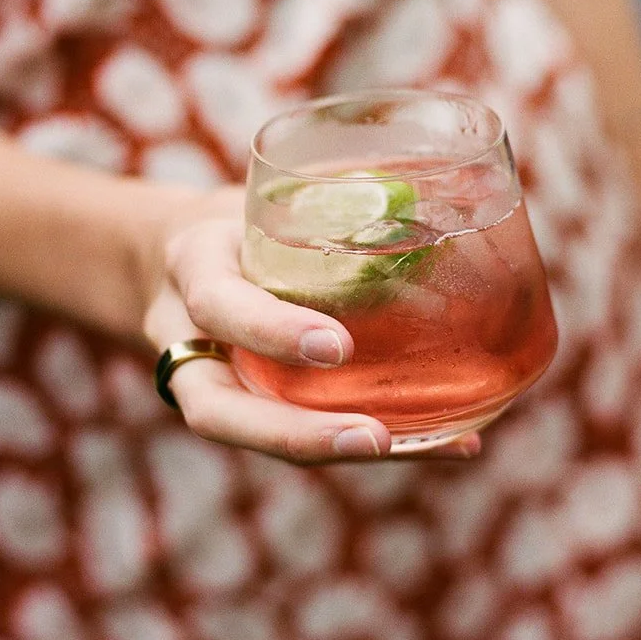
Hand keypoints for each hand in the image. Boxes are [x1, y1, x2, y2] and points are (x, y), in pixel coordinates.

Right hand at [140, 186, 480, 465]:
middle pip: (221, 413)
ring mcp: (211, 384)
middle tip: (375, 439)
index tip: (337, 346)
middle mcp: (189, 342)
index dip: (273, 332)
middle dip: (296, 434)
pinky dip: (373, 442)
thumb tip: (426, 187)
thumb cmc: (243, 220)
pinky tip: (456, 442)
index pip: (221, 307)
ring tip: (442, 446)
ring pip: (260, 438)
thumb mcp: (261, 197)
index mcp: (192, 271)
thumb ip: (323, 198)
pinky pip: (300, 436)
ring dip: (343, 452)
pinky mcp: (247, 409)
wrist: (184, 258)